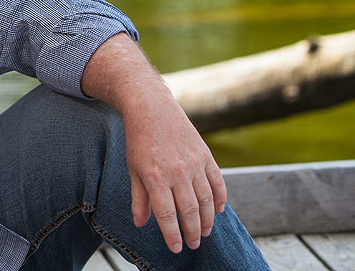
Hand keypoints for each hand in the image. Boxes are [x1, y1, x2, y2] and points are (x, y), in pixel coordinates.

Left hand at [123, 88, 226, 253]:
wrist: (150, 106)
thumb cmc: (138, 139)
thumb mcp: (133, 168)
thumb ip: (139, 198)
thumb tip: (141, 223)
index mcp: (156, 177)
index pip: (167, 215)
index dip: (173, 235)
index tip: (176, 248)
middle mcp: (177, 172)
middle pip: (190, 211)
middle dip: (192, 232)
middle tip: (194, 245)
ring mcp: (194, 163)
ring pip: (207, 200)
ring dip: (208, 220)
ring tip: (205, 232)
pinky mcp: (205, 154)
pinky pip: (217, 181)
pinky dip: (221, 198)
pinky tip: (220, 210)